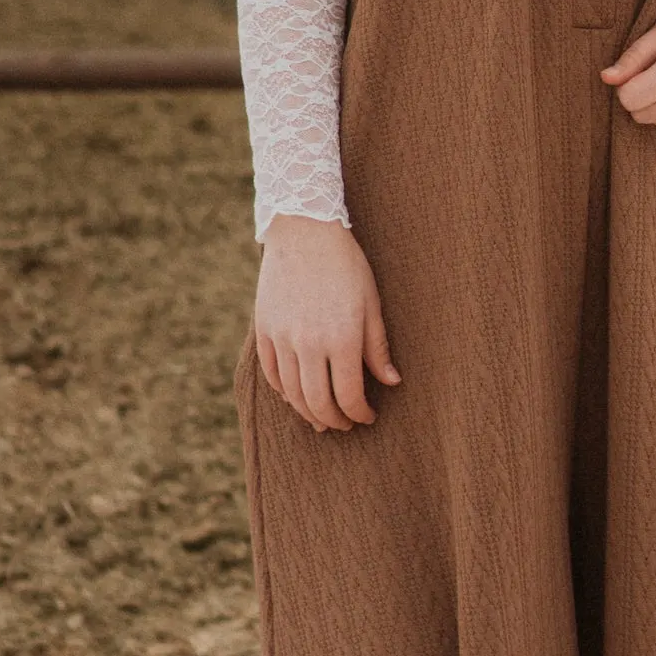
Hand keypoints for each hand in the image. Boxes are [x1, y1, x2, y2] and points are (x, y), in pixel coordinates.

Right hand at [253, 214, 400, 434]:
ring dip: (308, 411)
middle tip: (345, 424)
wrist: (304, 231)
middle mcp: (308, 343)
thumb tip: (391, 382)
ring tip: (321, 417)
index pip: (349, 395)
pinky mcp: (264, 328)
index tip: (368, 417)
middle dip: (334, 420)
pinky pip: (271, 372)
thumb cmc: (346, 265)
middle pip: (318, 402)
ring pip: (292, 393)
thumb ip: (377, 347)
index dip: (360, 413)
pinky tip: (295, 395)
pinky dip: (283, 390)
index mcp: (341, 338)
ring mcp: (282, 337)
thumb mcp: (371, 303)